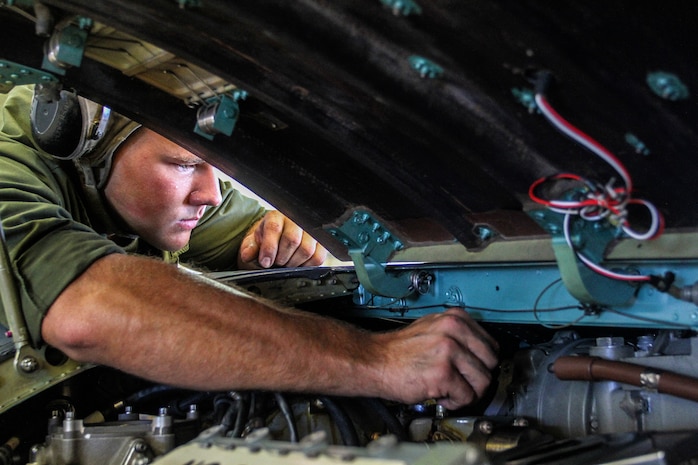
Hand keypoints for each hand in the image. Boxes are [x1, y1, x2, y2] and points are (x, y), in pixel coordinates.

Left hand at [238, 210, 327, 268]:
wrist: (282, 235)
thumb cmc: (268, 238)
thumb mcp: (254, 241)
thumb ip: (250, 247)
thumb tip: (247, 255)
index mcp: (277, 215)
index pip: (274, 228)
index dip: (269, 248)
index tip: (265, 262)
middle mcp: (296, 219)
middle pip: (292, 240)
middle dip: (281, 257)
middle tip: (276, 263)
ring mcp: (312, 230)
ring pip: (307, 249)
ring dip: (294, 263)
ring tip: (286, 262)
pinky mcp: (323, 242)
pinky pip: (318, 257)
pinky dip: (306, 265)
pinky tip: (298, 263)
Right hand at [374, 308, 498, 409]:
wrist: (374, 361)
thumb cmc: (399, 350)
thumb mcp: (433, 328)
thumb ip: (457, 335)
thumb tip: (480, 352)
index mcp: (455, 318)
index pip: (491, 344)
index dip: (481, 363)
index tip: (471, 371)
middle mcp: (454, 330)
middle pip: (491, 363)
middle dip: (478, 378)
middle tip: (461, 383)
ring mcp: (449, 350)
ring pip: (483, 381)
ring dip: (468, 392)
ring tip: (449, 389)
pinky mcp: (443, 373)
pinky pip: (467, 396)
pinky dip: (455, 402)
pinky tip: (440, 395)